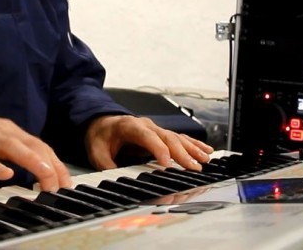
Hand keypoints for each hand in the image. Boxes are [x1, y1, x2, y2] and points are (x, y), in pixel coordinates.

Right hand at [0, 108, 71, 191]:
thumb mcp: (0, 140)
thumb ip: (20, 153)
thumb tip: (44, 169)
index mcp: (12, 131)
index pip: (41, 146)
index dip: (57, 163)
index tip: (67, 182)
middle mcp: (2, 132)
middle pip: (32, 145)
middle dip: (50, 165)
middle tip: (61, 186)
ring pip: (11, 148)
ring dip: (32, 162)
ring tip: (46, 176)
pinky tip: (5, 174)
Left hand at [85, 114, 213, 169]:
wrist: (101, 122)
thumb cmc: (101, 136)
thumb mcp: (96, 152)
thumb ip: (107, 165)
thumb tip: (116, 180)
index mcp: (130, 126)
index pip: (147, 137)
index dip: (158, 149)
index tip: (167, 163)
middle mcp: (147, 125)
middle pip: (167, 137)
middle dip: (181, 153)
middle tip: (193, 167)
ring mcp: (155, 128)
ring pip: (177, 137)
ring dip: (192, 149)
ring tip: (204, 160)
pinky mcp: (160, 134)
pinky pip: (180, 138)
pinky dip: (193, 144)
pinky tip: (206, 150)